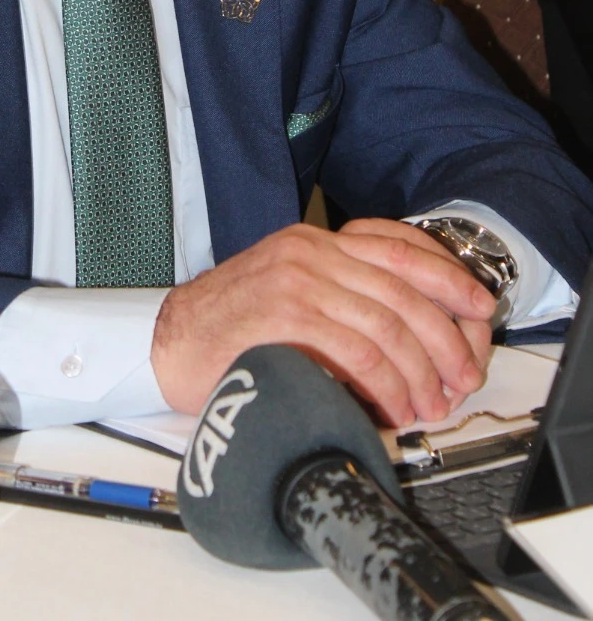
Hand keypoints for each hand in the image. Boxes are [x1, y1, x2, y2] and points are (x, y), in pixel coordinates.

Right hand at [151, 219, 496, 426]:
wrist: (168, 340)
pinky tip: (391, 405)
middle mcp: (309, 251)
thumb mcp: (292, 291)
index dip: (447, 276)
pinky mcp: (284, 315)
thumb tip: (411, 332)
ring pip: (385, 322)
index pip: (398, 246)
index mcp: (315, 241)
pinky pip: (355, 350)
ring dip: (418, 371)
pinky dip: (384, 383)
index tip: (479, 306)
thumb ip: (341, 294)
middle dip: (444, 337)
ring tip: (429, 403)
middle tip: (462, 374)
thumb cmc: (231, 325)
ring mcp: (297, 280)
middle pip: (402, 288)